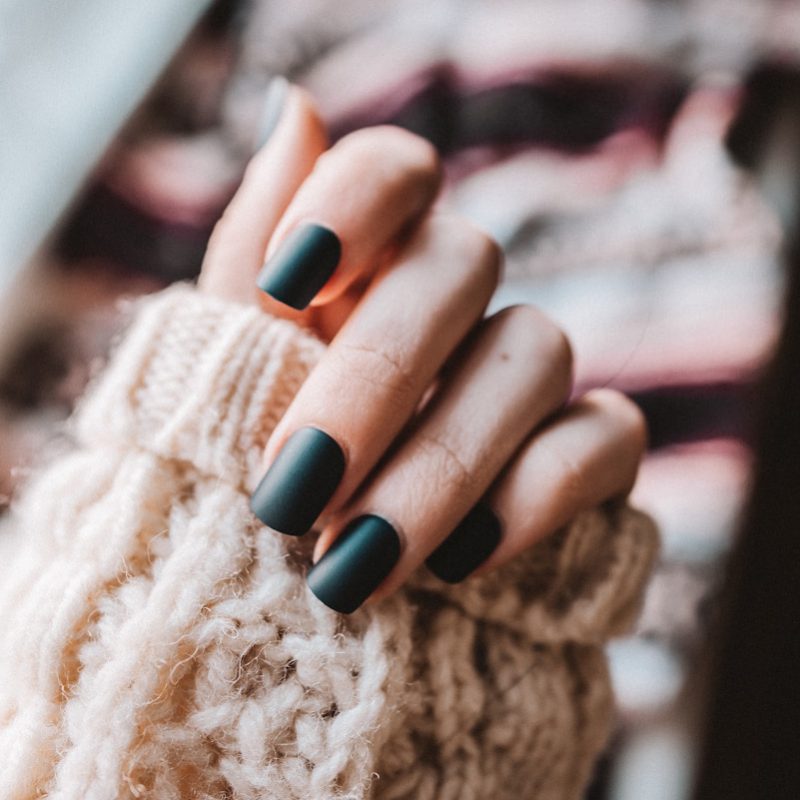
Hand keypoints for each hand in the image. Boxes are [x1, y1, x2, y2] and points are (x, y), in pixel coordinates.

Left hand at [199, 80, 645, 613]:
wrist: (321, 582)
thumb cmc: (265, 464)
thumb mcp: (234, 367)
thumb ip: (255, 251)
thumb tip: (292, 103)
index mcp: (371, 264)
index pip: (396, 168)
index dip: (353, 199)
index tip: (285, 287)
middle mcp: (460, 299)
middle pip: (460, 265)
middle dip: (374, 381)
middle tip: (292, 496)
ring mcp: (531, 369)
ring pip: (535, 352)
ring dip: (440, 464)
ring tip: (352, 566)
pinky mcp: (590, 448)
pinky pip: (605, 440)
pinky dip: (534, 498)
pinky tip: (459, 565)